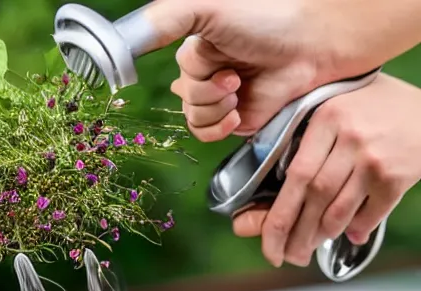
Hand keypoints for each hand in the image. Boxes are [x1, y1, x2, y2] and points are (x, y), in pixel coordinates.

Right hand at [140, 0, 420, 138]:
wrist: (307, 47)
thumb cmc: (263, 19)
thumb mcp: (206, 8)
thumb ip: (164, 20)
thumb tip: (125, 42)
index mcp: (198, 51)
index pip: (176, 73)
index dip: (194, 72)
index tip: (215, 58)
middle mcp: (207, 76)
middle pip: (183, 98)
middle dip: (207, 89)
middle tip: (235, 74)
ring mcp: (222, 101)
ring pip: (193, 117)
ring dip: (216, 106)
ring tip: (239, 89)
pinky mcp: (235, 121)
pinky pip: (207, 134)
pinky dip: (218, 127)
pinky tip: (237, 113)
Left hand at [232, 74, 420, 266]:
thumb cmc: (374, 111)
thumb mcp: (335, 110)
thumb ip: (306, 145)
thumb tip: (275, 190)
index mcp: (326, 119)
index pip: (295, 177)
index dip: (278, 216)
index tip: (269, 242)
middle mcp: (349, 138)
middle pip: (314, 198)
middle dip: (296, 235)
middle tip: (288, 256)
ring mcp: (375, 158)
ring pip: (338, 211)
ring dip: (322, 235)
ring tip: (309, 248)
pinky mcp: (398, 175)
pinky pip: (370, 214)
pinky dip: (357, 229)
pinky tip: (350, 236)